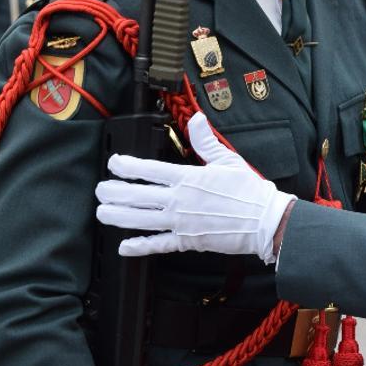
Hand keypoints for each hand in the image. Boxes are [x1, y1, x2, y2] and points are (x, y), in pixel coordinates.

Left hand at [96, 109, 295, 263]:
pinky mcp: (188, 241)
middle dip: (114, 192)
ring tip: (102, 213)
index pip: (149, 169)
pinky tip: (124, 247)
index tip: (114, 163)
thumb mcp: (227, 159)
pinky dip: (140, 246)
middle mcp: (179, 200)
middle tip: (100, 190)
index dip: (127, 166)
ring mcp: (181, 223)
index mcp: (188, 178)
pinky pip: (159, 245)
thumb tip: (197, 118)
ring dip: (118, 216)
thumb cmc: (249, 190)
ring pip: (142, 220)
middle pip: (138, 196)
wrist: (265, 221)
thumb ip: (205, 140)